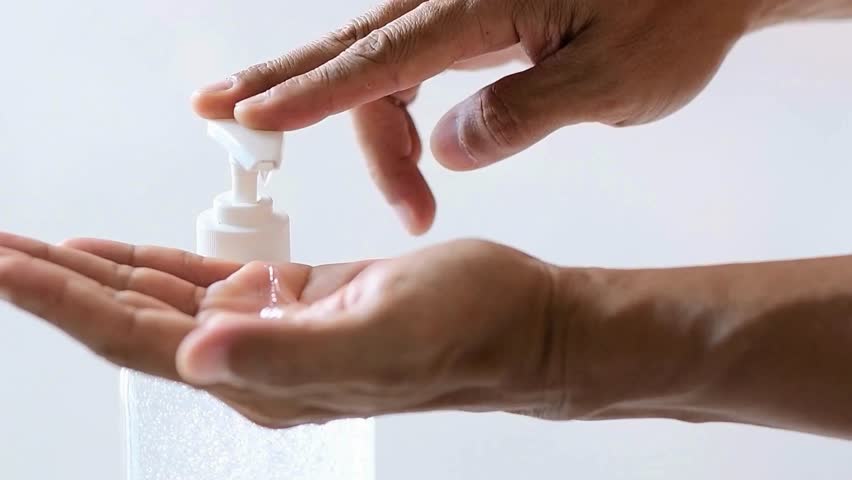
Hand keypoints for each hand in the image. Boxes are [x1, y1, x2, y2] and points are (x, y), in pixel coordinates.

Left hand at [0, 233, 561, 427]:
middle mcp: (255, 359)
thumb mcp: (380, 340)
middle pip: (133, 321)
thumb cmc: (465, 333)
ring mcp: (272, 329)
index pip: (139, 339)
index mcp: (262, 376)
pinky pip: (206, 281)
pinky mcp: (295, 297)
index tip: (6, 266)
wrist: (516, 322)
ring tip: (33, 250)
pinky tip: (119, 255)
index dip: (66, 305)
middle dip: (59, 286)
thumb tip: (196, 354)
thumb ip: (287, 357)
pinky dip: (156, 265)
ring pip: (162, 299)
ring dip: (97, 275)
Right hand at [192, 0, 756, 233]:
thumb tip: (446, 150)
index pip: (379, 54)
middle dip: (291, 87)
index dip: (309, 89)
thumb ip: (522, 114)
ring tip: (412, 205)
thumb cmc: (674, 17)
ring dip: (376, 137)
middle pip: (356, 50)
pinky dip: (400, 118)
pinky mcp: (474, 23)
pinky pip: (410, 68)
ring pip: (381, 68)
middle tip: (229, 119)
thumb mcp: (613, 80)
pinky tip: (413, 157)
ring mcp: (462, 9)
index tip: (247, 113)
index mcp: (484, 4)